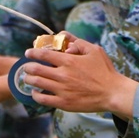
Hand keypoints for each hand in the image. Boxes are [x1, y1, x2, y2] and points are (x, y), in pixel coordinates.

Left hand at [22, 35, 138, 117]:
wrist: (112, 93)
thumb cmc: (105, 71)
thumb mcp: (94, 51)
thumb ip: (77, 42)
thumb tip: (63, 34)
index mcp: (69, 61)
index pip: (44, 54)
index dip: (33, 53)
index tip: (28, 53)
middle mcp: (63, 75)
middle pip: (36, 69)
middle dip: (28, 67)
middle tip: (27, 67)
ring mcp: (62, 90)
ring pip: (37, 83)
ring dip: (29, 80)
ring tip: (28, 78)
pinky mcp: (63, 103)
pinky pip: (43, 99)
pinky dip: (35, 95)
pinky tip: (35, 92)